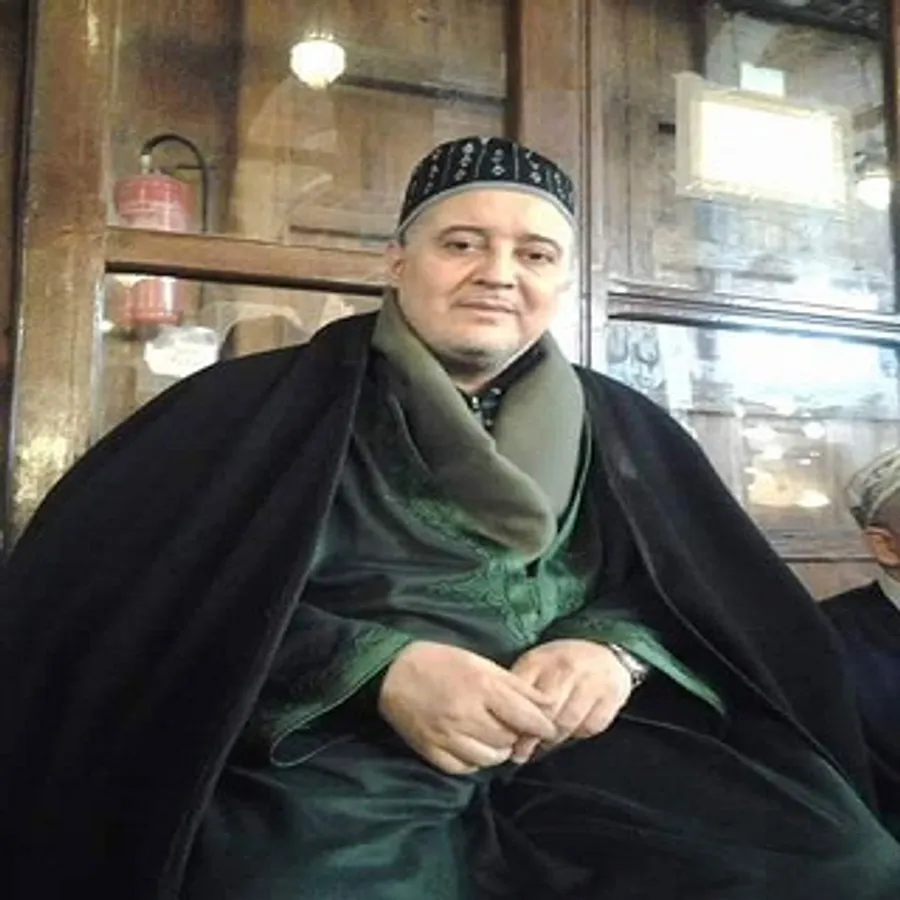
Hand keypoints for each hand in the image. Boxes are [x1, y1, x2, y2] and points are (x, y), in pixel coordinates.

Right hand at [378, 641, 557, 774]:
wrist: (391, 671)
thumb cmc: (441, 661)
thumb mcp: (480, 663)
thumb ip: (515, 685)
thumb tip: (547, 703)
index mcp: (482, 687)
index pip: (526, 717)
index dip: (543, 726)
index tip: (549, 729)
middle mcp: (467, 714)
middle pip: (509, 740)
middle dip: (517, 735)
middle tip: (514, 727)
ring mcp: (448, 736)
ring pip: (490, 758)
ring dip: (498, 750)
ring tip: (493, 738)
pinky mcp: (432, 752)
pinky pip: (465, 768)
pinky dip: (474, 761)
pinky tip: (472, 746)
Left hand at [509, 639, 632, 763]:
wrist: (603, 654)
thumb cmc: (561, 666)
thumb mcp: (534, 668)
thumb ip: (519, 691)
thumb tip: (501, 726)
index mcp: (539, 660)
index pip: (522, 697)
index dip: (514, 723)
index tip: (508, 740)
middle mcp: (565, 668)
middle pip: (544, 713)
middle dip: (532, 737)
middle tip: (523, 751)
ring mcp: (589, 681)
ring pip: (566, 723)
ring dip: (554, 738)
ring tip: (547, 740)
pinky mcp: (610, 697)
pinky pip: (589, 727)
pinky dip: (579, 732)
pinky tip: (572, 728)